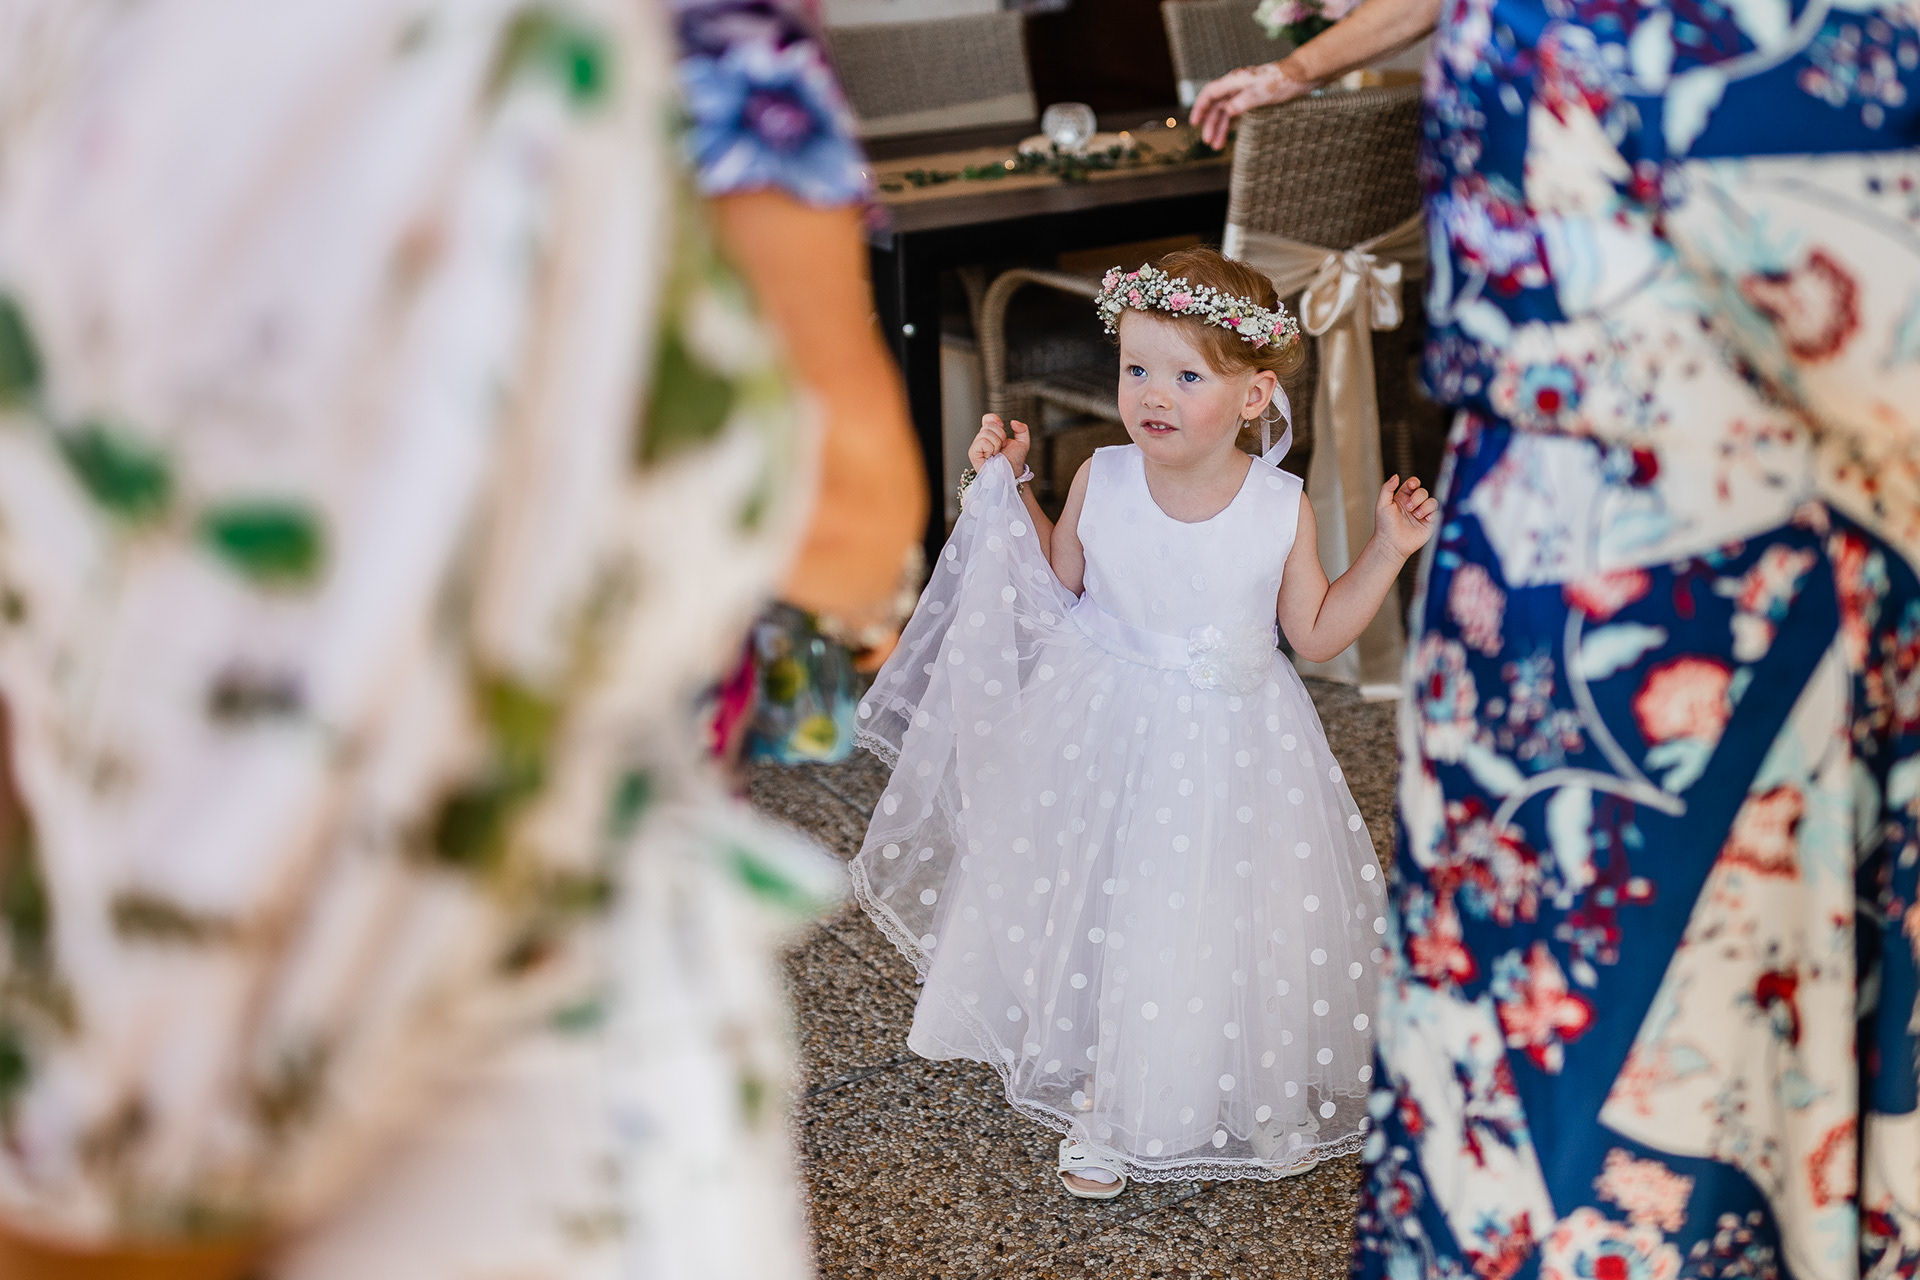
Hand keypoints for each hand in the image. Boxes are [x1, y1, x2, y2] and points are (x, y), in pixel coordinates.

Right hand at [968, 414, 1030, 473]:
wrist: (1012, 473)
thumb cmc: (1014, 462)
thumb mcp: (1023, 442)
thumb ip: (1022, 429)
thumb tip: (1012, 422)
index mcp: (991, 435)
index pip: (987, 418)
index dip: (995, 419)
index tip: (1003, 427)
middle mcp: (982, 439)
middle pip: (989, 424)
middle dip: (1001, 435)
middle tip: (1003, 446)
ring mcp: (977, 446)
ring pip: (986, 433)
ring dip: (997, 443)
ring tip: (997, 453)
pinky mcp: (973, 453)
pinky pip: (981, 442)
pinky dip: (990, 448)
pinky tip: (991, 456)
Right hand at [1189, 61, 1316, 149]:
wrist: (1300, 76)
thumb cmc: (1281, 82)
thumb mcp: (1261, 93)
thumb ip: (1243, 101)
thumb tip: (1227, 111)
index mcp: (1235, 81)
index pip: (1210, 93)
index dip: (1200, 107)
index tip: (1194, 123)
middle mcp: (1236, 85)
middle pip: (1216, 105)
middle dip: (1210, 124)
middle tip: (1208, 142)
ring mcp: (1244, 91)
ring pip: (1226, 111)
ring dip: (1221, 128)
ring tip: (1218, 146)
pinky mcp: (1253, 97)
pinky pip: (1236, 111)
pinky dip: (1231, 124)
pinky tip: (1230, 134)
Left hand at [1374, 474, 1437, 558]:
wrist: (1391, 544)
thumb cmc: (1384, 526)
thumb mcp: (1382, 504)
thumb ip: (1388, 488)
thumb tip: (1396, 476)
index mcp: (1402, 498)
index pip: (1412, 484)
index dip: (1414, 482)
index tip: (1412, 485)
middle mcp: (1413, 504)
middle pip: (1423, 492)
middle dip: (1417, 497)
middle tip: (1409, 508)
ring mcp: (1422, 514)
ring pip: (1432, 501)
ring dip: (1425, 506)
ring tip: (1416, 515)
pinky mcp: (1429, 523)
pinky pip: (1437, 513)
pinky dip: (1432, 513)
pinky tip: (1425, 519)